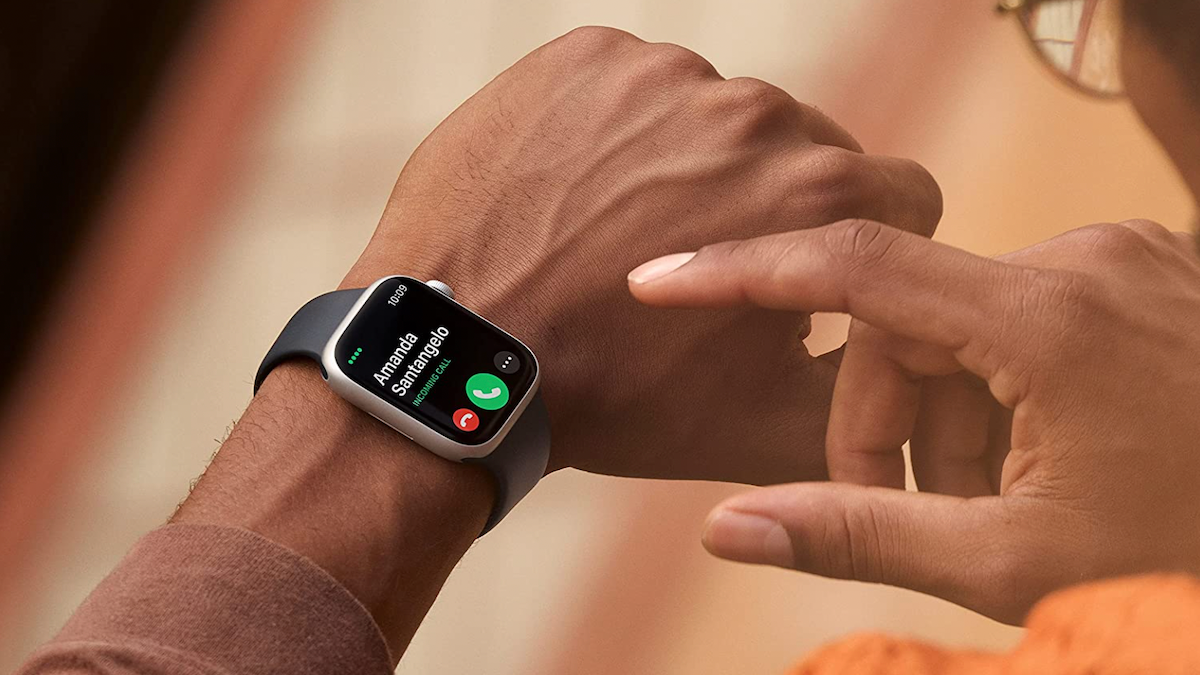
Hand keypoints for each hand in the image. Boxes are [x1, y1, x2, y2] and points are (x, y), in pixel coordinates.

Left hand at [344, 27, 940, 481]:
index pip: (899, 190)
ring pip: (710, 116)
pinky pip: (630, 88)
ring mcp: (661, 73)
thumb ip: (865, 384)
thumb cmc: (616, 401)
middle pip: (800, 147)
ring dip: (688, 163)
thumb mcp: (767, 428)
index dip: (863, 239)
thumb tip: (901, 347)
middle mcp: (752, 110)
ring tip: (624, 232)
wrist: (465, 361)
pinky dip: (617, 132)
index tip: (812, 271)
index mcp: (816, 190)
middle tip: (701, 261)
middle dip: (769, 201)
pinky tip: (579, 194)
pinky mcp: (585, 56)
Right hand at [628, 218, 1199, 622]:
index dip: (741, 275)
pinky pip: (1025, 317)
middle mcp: (1084, 259)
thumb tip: (725, 530)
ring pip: (966, 326)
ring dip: (950, 418)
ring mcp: (1124, 260)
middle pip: (909, 323)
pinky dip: (1001, 391)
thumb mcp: (1012, 561)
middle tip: (916, 516)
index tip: (659, 283)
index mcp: (1048, 319)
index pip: (853, 268)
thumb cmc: (1186, 557)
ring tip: (995, 506)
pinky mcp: (1144, 275)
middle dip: (887, 422)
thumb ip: (856, 534)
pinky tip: (1042, 460)